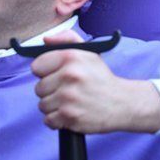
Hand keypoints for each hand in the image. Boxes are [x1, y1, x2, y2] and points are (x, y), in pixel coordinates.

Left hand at [31, 30, 159, 133]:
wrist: (122, 103)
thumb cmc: (102, 79)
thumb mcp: (89, 53)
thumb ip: (67, 39)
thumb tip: (46, 39)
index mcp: (72, 57)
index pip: (37, 66)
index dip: (46, 72)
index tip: (57, 76)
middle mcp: (69, 75)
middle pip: (39, 88)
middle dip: (52, 91)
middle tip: (69, 90)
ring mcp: (69, 97)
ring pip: (43, 105)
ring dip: (55, 106)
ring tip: (72, 102)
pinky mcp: (69, 116)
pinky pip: (49, 120)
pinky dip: (58, 120)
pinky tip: (72, 113)